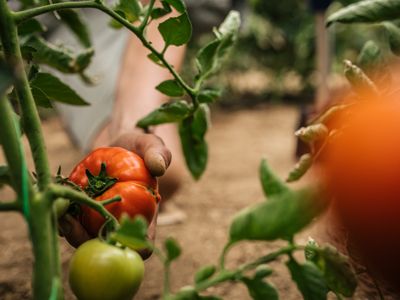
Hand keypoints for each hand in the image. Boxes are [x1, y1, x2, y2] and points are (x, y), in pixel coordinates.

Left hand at [59, 129, 170, 257]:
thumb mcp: (151, 145)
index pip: (142, 246)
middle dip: (86, 240)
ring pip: (85, 237)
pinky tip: (55, 199)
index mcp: (144, 217)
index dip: (131, 250)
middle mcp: (121, 225)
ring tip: (58, 210)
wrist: (119, 145)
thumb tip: (158, 167)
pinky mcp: (84, 212)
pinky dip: (62, 215)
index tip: (114, 235)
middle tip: (71, 223)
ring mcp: (101, 221)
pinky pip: (72, 222)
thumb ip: (157, 154)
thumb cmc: (140, 148)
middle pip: (107, 247)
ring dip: (69, 230)